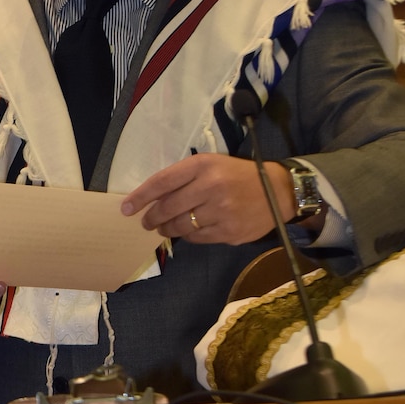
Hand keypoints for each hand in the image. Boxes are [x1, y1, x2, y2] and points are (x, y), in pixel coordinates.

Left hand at [121, 155, 297, 245]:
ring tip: (163, 228)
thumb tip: (152, 199)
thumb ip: (184, 178)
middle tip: (146, 222)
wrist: (278, 191)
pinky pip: (197, 238)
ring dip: (167, 229)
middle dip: (151, 218)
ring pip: (181, 226)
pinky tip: (189, 231)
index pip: (162, 182)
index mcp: (204, 166)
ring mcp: (221, 212)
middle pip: (168, 208)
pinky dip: (189, 236)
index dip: (141, 197)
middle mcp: (211, 187)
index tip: (126, 208)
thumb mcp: (212, 165)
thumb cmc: (238, 175)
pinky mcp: (229, 231)